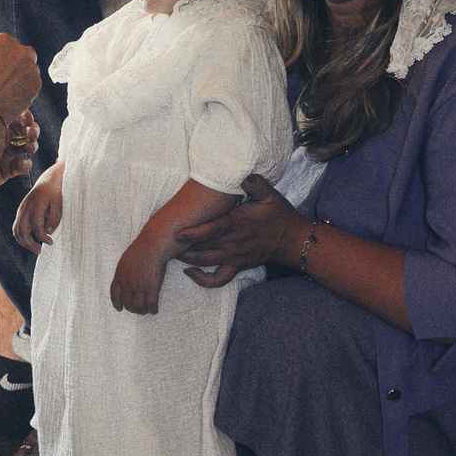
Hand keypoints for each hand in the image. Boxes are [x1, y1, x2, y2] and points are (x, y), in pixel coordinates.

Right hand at [0, 33, 41, 127]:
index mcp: (3, 41)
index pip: (9, 46)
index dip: (4, 58)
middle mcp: (21, 50)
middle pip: (24, 55)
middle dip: (19, 64)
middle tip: (8, 78)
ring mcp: (31, 66)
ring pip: (30, 70)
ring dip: (23, 78)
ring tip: (7, 93)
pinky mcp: (37, 83)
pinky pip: (33, 85)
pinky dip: (26, 91)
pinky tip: (13, 99)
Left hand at [0, 111, 38, 198]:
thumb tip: (2, 105)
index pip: (16, 117)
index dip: (26, 117)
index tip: (27, 118)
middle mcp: (3, 138)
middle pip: (25, 131)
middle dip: (33, 131)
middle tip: (32, 134)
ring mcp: (7, 154)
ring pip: (27, 147)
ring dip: (32, 146)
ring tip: (30, 148)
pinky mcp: (8, 170)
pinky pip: (22, 165)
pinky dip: (25, 164)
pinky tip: (21, 164)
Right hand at [13, 159, 62, 252]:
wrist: (48, 179)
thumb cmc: (56, 191)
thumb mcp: (59, 203)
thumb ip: (54, 217)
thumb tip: (48, 232)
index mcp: (36, 205)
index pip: (36, 226)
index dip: (43, 237)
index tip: (51, 242)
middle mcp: (25, 208)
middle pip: (22, 231)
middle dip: (30, 244)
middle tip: (40, 251)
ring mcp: (21, 210)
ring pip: (16, 230)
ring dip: (24, 242)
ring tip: (35, 249)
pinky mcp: (20, 212)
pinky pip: (16, 227)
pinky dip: (20, 237)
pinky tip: (29, 242)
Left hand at [110, 232, 167, 314]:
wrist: (151, 246)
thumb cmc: (140, 249)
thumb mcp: (125, 260)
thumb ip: (123, 270)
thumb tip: (125, 277)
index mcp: (120, 276)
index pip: (115, 294)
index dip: (116, 303)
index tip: (120, 308)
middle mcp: (128, 284)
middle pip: (127, 302)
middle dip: (131, 309)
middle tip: (137, 309)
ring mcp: (139, 287)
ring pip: (138, 306)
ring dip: (141, 311)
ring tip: (145, 311)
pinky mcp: (152, 288)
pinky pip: (151, 304)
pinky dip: (152, 309)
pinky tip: (154, 310)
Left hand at [178, 174, 308, 286]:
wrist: (292, 239)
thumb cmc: (279, 214)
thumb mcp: (270, 195)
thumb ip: (256, 184)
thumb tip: (244, 174)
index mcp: (238, 223)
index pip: (213, 230)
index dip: (195, 233)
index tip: (178, 234)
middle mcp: (233, 242)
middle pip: (203, 247)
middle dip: (182, 246)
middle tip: (163, 242)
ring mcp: (234, 257)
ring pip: (205, 261)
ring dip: (186, 259)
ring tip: (171, 252)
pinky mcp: (237, 267)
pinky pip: (218, 279)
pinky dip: (203, 280)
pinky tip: (189, 272)